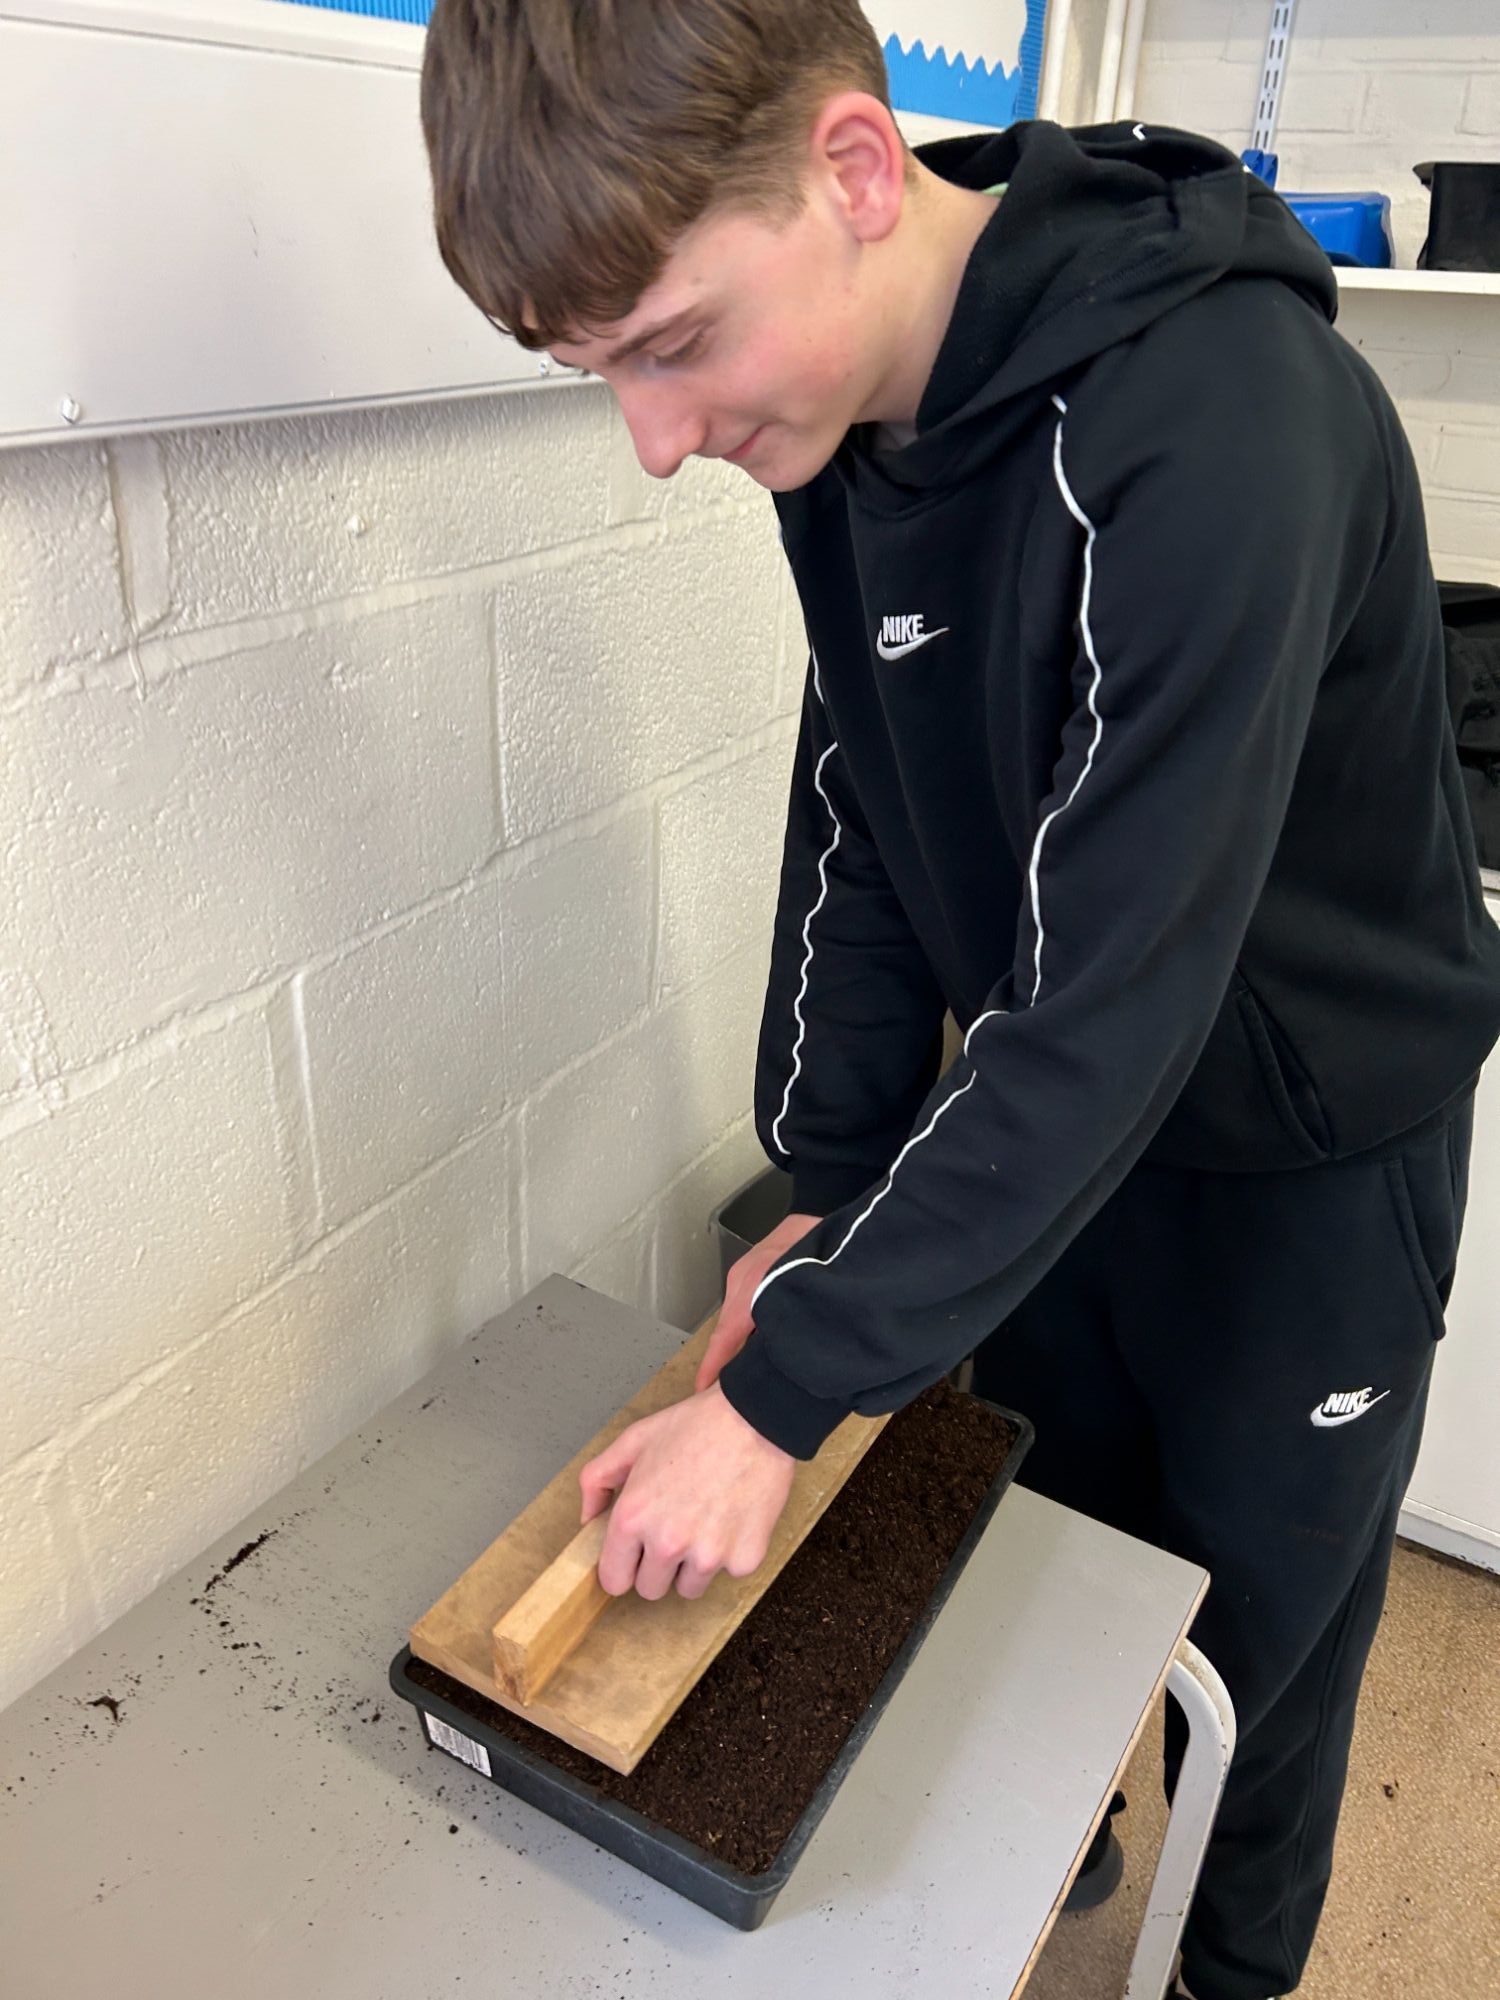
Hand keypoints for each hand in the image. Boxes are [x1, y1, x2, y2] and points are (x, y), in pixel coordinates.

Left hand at [578, 1381, 797, 1600]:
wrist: (757, 1418)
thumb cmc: (697, 1426)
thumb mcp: (634, 1440)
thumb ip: (597, 1479)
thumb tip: (588, 1517)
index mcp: (634, 1519)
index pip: (614, 1580)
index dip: (623, 1567)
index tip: (634, 1556)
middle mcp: (668, 1544)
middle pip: (651, 1589)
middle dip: (658, 1566)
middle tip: (674, 1529)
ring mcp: (708, 1556)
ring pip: (690, 1587)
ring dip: (692, 1564)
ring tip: (705, 1519)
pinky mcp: (744, 1559)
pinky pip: (728, 1572)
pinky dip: (729, 1552)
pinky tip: (732, 1516)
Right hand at [695, 1210, 822, 1391]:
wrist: (821, 1206)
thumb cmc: (818, 1244)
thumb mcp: (808, 1290)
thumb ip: (794, 1323)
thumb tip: (786, 1359)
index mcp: (751, 1287)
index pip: (725, 1336)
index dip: (713, 1366)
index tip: (702, 1389)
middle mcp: (742, 1281)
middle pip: (728, 1329)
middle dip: (723, 1360)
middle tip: (722, 1392)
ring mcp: (744, 1274)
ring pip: (737, 1317)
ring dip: (738, 1342)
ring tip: (741, 1372)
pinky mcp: (752, 1271)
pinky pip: (745, 1304)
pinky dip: (749, 1324)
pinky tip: (763, 1337)